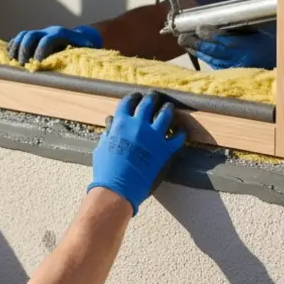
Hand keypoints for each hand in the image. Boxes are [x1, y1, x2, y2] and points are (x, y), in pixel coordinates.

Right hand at [7, 25, 102, 63]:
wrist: (81, 36)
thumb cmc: (85, 46)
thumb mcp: (86, 48)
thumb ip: (80, 50)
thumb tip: (78, 56)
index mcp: (60, 34)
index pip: (46, 40)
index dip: (41, 51)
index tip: (38, 64)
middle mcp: (47, 31)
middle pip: (31, 35)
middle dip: (24, 49)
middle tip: (22, 64)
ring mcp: (40, 33)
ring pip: (23, 35)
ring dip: (16, 47)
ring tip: (13, 60)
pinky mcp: (35, 37)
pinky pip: (20, 37)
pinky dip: (14, 45)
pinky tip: (10, 55)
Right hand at [87, 92, 185, 214]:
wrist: (118, 188)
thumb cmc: (107, 169)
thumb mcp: (102, 146)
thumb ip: (109, 132)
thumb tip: (111, 122)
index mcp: (120, 123)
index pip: (128, 102)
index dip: (133, 97)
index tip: (136, 96)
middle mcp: (138, 125)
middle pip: (148, 103)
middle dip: (152, 98)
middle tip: (155, 96)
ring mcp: (154, 136)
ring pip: (166, 115)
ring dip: (168, 109)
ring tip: (169, 108)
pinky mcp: (165, 150)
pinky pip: (178, 137)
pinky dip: (180, 133)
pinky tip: (180, 131)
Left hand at [193, 29, 276, 69]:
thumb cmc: (268, 44)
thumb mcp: (254, 32)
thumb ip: (234, 31)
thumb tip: (210, 28)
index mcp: (247, 45)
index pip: (222, 38)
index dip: (208, 34)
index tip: (198, 28)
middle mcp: (240, 58)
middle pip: (214, 50)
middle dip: (196, 43)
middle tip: (182, 37)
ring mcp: (237, 69)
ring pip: (212, 60)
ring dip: (198, 52)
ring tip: (186, 44)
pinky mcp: (235, 76)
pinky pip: (217, 67)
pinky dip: (207, 60)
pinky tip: (199, 54)